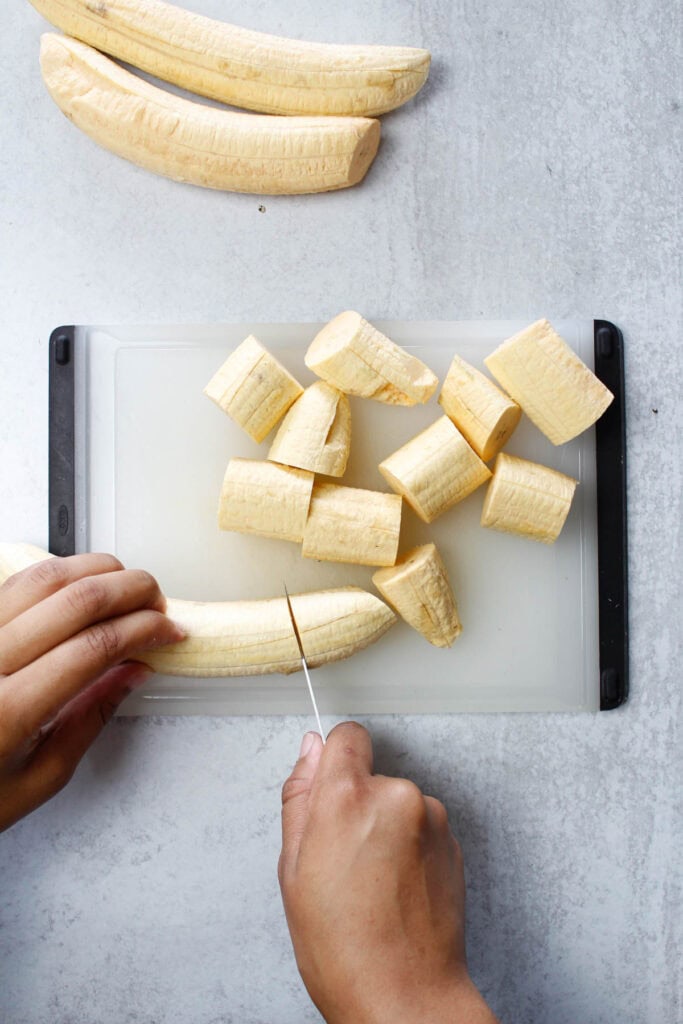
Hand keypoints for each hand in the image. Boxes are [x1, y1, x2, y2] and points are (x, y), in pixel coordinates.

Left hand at [0, 553, 183, 831]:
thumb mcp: (37, 780)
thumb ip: (89, 720)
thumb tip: (133, 671)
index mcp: (6, 713)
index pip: (94, 647)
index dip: (143, 629)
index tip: (167, 630)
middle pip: (75, 600)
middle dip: (131, 590)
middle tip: (156, 601)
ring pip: (43, 576)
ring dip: (96, 570)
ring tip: (125, 585)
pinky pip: (15, 582)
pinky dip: (57, 573)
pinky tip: (80, 585)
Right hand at [279, 723, 497, 1023]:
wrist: (405, 997)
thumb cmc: (342, 947)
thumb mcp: (293, 869)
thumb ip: (300, 797)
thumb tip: (310, 750)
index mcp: (347, 797)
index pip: (347, 735)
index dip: (334, 760)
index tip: (329, 790)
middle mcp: (395, 795)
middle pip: (371, 776)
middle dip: (357, 806)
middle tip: (343, 862)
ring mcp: (431, 818)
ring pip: (397, 803)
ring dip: (386, 829)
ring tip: (373, 884)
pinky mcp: (452, 841)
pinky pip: (421, 827)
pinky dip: (409, 848)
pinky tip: (397, 890)